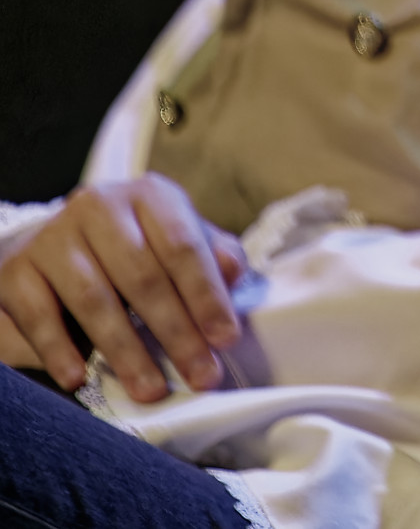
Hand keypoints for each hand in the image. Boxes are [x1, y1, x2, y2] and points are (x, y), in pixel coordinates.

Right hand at [0, 174, 245, 399]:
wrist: (49, 250)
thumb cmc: (129, 251)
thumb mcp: (175, 243)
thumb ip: (212, 256)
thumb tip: (233, 274)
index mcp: (149, 196)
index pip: (184, 246)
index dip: (207, 296)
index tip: (225, 339)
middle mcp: (100, 207)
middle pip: (143, 276)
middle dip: (176, 332)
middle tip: (199, 374)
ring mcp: (53, 237)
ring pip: (94, 299)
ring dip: (126, 350)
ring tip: (150, 388)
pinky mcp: (16, 270)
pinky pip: (39, 315)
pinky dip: (60, 350)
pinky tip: (79, 378)